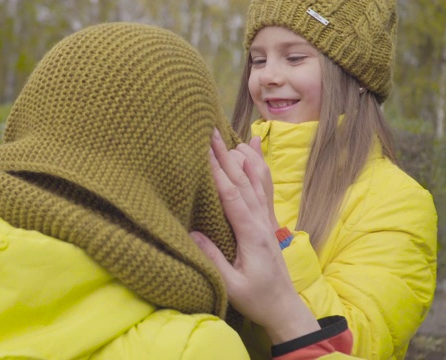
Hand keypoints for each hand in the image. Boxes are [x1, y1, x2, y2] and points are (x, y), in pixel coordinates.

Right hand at [190, 129, 319, 343]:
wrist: (284, 306)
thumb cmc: (256, 298)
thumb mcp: (232, 285)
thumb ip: (213, 259)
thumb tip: (192, 232)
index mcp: (252, 234)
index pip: (232, 196)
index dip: (217, 172)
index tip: (204, 151)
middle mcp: (261, 221)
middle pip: (242, 181)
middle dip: (225, 155)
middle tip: (210, 132)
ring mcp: (266, 219)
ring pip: (254, 180)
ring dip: (240, 156)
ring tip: (227, 135)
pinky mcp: (266, 220)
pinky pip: (263, 186)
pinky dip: (258, 164)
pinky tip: (254, 147)